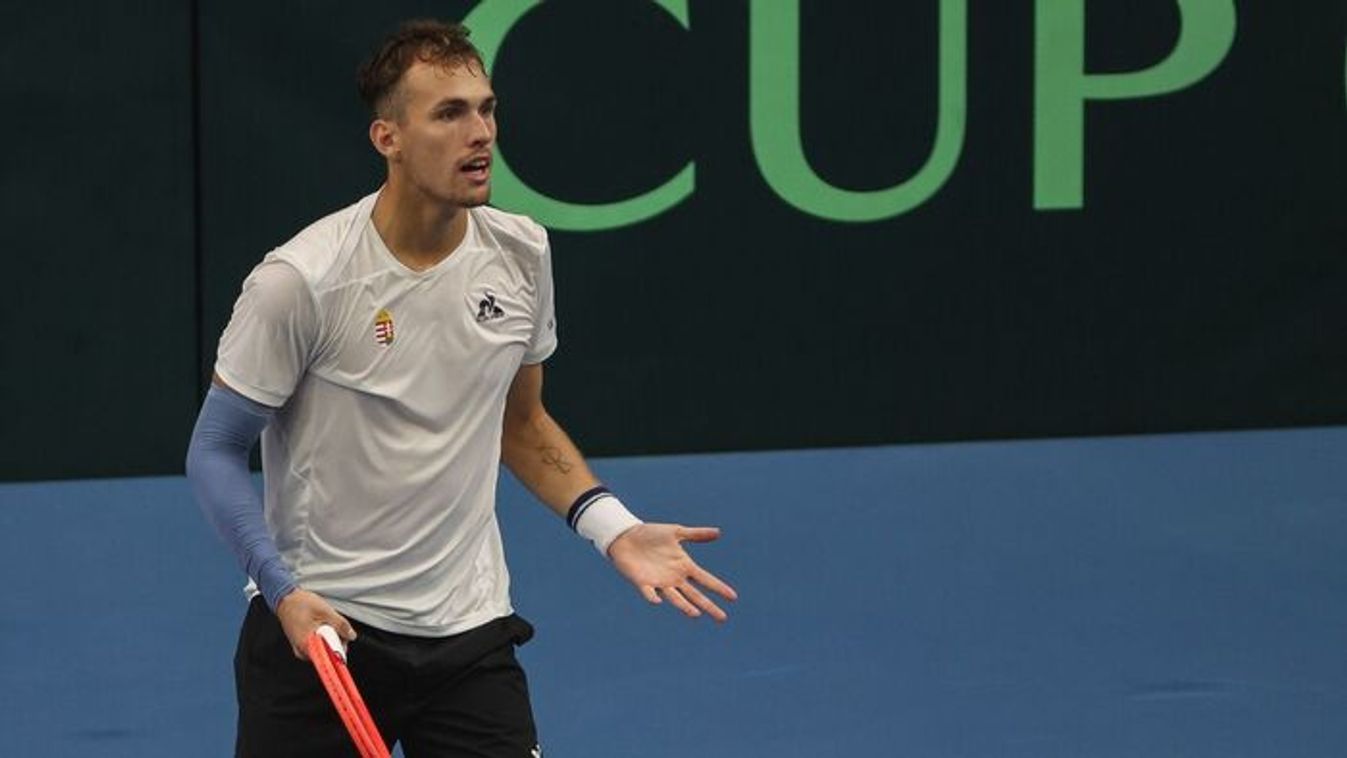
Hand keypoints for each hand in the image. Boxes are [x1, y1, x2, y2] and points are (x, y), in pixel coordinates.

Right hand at [275, 588, 357, 660]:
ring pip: (323, 648)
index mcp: (308, 646)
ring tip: (325, 623)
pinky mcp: (301, 644)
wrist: (286, 599)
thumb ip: (341, 624)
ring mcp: (301, 649)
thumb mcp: (326, 612)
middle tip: (336, 625)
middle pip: (327, 653)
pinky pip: (316, 644)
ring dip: (329, 637)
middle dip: (336, 640)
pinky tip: (320, 625)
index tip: (344, 640)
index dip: (340, 649)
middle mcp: (302, 651)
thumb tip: (351, 635)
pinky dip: (322, 636)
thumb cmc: (300, 604)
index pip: (329, 659)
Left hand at [607, 523, 737, 621]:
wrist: (626, 536)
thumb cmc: (651, 534)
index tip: (733, 597)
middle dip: (708, 606)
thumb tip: (718, 532)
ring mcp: (659, 582)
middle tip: (722, 618)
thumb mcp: (676, 532)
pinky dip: (652, 597)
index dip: (718, 588)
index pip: (705, 579)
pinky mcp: (642, 582)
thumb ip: (696, 534)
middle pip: (695, 595)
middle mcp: (674, 578)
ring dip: (685, 606)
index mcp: (684, 566)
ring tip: (696, 614)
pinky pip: (648, 592)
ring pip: (675, 598)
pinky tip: (658, 601)